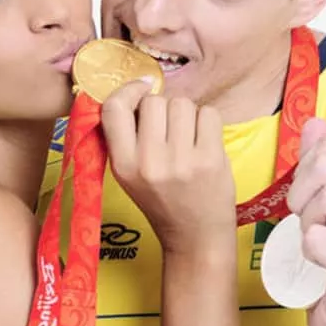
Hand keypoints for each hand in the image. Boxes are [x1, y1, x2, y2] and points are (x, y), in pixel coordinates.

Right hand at [101, 80, 236, 254]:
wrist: (194, 235)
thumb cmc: (160, 199)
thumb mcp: (127, 174)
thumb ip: (125, 137)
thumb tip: (135, 91)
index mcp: (123, 165)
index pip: (114, 109)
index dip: (127, 91)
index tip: (139, 90)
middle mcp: (149, 161)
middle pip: (154, 101)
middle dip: (162, 107)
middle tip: (168, 128)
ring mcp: (182, 160)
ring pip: (182, 103)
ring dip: (186, 114)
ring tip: (186, 137)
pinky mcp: (211, 158)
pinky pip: (208, 113)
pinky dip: (207, 121)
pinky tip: (203, 140)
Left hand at [286, 117, 325, 325]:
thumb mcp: (324, 206)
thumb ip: (321, 163)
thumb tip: (316, 121)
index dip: (307, 171)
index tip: (313, 201)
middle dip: (303, 194)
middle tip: (312, 224)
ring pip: (324, 197)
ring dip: (307, 222)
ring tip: (320, 244)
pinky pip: (316, 238)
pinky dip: (308, 251)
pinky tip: (322, 265)